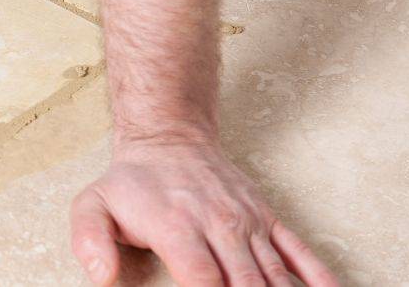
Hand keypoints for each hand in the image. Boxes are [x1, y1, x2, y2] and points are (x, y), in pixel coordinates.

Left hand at [70, 138, 338, 285]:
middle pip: (246, 284)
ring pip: (275, 275)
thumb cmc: (131, 183)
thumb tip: (100, 276)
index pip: (202, 279)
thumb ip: (89, 239)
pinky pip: (300, 252)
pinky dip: (319, 278)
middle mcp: (219, 225)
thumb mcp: (93, 204)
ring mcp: (248, 222)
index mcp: (177, 227)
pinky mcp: (267, 219)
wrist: (169, 137)